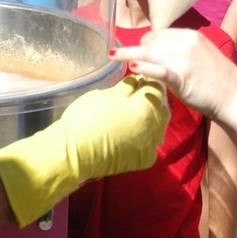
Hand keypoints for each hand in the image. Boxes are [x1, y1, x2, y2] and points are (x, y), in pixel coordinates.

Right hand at [0, 76, 167, 226]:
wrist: (74, 153)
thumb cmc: (87, 118)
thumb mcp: (106, 95)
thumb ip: (127, 86)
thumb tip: (137, 79)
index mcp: (148, 108)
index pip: (158, 87)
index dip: (149, 79)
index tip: (139, 77)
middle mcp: (156, 128)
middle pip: (162, 107)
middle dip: (153, 97)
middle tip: (136, 93)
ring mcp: (151, 146)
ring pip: (160, 125)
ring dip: (152, 115)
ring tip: (134, 110)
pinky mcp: (144, 160)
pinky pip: (152, 142)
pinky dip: (147, 133)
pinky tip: (134, 129)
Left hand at [112, 29, 236, 119]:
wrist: (236, 98)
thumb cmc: (221, 81)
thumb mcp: (203, 56)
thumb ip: (183, 52)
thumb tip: (163, 55)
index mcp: (190, 36)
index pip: (160, 34)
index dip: (147, 41)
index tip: (139, 48)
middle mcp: (185, 43)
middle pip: (151, 42)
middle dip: (136, 48)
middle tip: (121, 54)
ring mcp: (182, 59)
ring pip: (150, 53)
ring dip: (129, 55)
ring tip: (114, 55)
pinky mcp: (181, 76)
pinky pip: (158, 69)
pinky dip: (143, 67)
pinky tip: (132, 67)